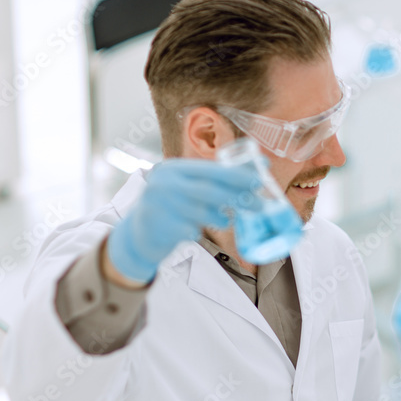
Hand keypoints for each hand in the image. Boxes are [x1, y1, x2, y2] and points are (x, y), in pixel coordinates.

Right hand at [106, 158, 261, 282]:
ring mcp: (160, 206)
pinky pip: (192, 230)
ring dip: (221, 217)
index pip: (211, 170)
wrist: (140, 233)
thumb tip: (260, 167)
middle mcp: (165, 184)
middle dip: (239, 198)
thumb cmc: (172, 206)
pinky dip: (198, 231)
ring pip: (203, 213)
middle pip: (210, 191)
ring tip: (227, 219)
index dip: (238, 175)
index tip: (260, 179)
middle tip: (260, 205)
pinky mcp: (160, 228)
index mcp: (174, 169)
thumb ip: (216, 179)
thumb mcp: (187, 186)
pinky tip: (195, 230)